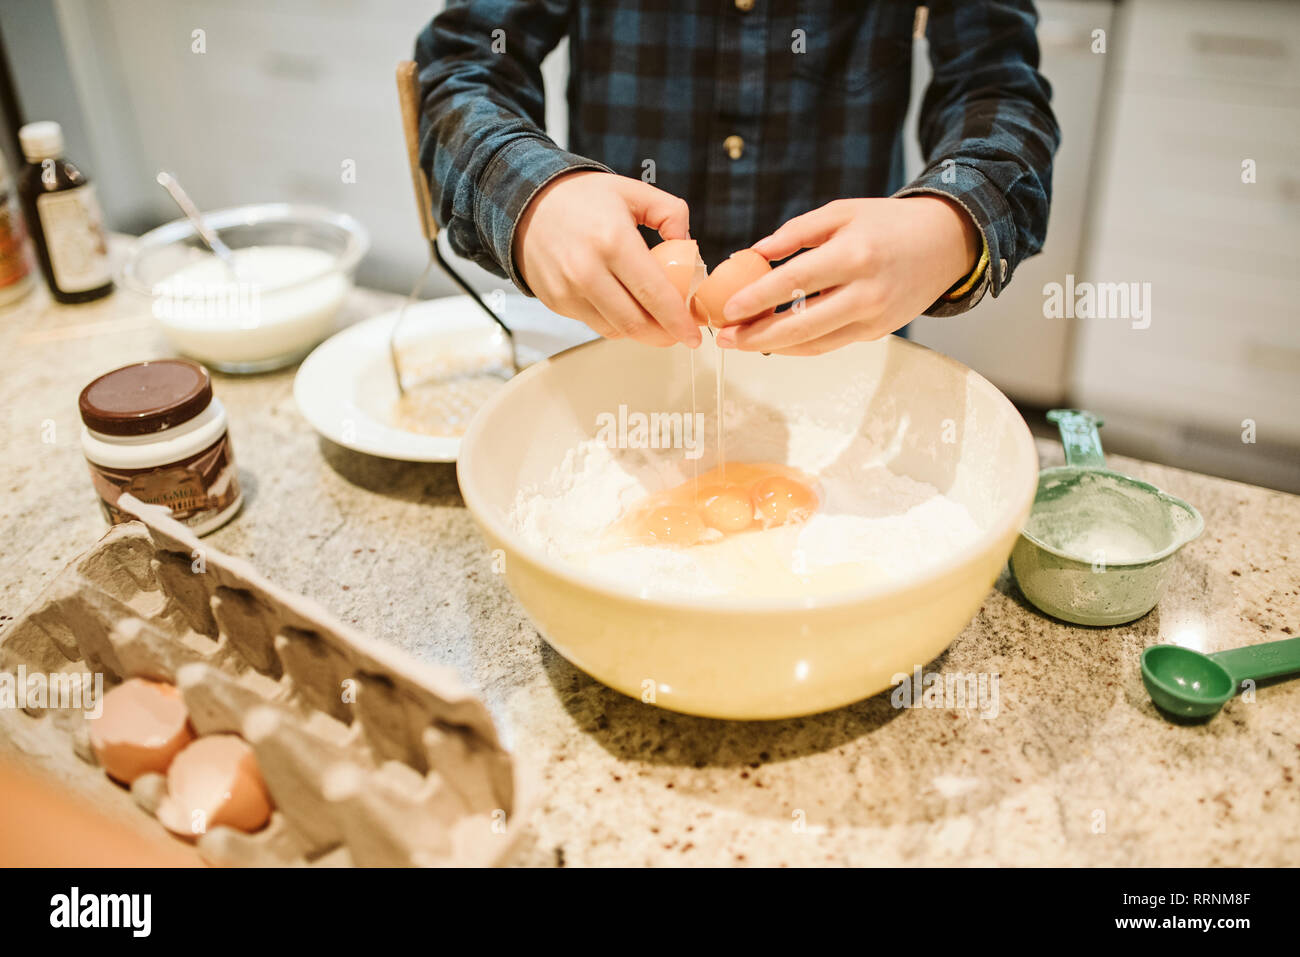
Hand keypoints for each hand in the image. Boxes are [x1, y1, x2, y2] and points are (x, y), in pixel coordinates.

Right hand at [513, 171, 700, 346]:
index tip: (693, 335)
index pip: (654, 294)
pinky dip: (616, 324)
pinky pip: (595, 324)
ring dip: (641, 332)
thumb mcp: (633, 192)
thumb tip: (688, 247)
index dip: (677, 321)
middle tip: (679, 334)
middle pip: (636, 322)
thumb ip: (672, 213)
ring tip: (656, 321)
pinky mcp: (557, 302)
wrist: (528, 204)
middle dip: (664, 335)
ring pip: (616, 329)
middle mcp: (587, 270)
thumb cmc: (584, 198)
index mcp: (613, 241)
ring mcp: (568, 290)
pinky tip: (626, 309)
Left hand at [714, 196, 979, 353]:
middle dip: (757, 336)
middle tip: (724, 338)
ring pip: (814, 344)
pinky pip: (830, 344)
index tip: (728, 308)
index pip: (796, 281)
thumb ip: (797, 232)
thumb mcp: (842, 211)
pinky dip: (798, 345)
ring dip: (773, 347)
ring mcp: (874, 318)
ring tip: (740, 343)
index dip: (758, 298)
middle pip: (802, 325)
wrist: (945, 243)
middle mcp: (866, 292)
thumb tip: (755, 253)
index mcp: (854, 254)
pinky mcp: (877, 332)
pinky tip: (772, 341)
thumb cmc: (888, 223)